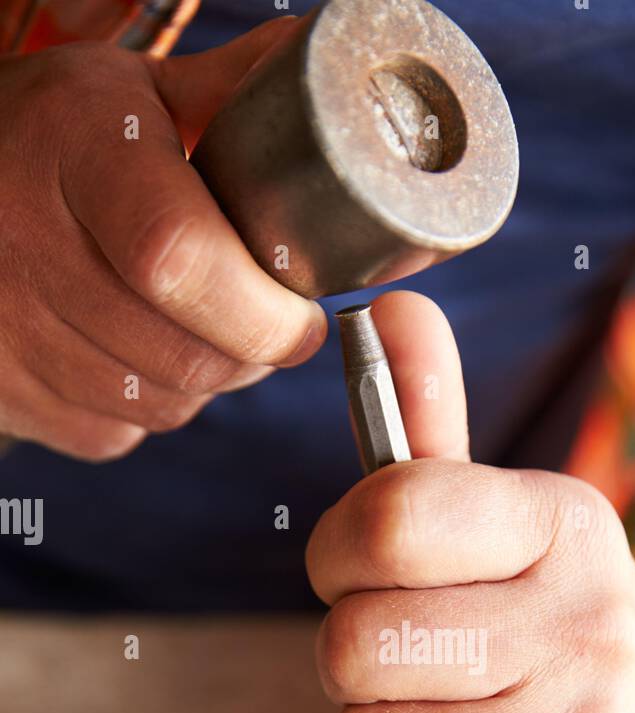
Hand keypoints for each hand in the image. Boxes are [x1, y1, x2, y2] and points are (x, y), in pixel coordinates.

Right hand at [0, 19, 325, 459]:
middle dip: (251, 356)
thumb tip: (339, 107)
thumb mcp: (134, 94)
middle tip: (266, 326)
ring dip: (204, 384)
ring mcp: (4, 327)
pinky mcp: (2, 391)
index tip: (301, 318)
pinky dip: (147, 409)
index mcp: (75, 149)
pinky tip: (138, 353)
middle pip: (183, 356)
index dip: (260, 311)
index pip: (179, 257)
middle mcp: (24, 239)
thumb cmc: (52, 140)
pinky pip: (113, 434)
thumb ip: (235, 101)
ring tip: (201, 330)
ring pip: (158, 407)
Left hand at [307, 292, 634, 712]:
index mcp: (564, 524)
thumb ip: (427, 428)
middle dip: (358, 665)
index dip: (338, 553)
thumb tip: (387, 308)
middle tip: (417, 668)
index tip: (356, 572)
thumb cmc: (528, 633)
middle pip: (356, 646)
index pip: (391, 516)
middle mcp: (589, 622)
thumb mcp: (491, 526)